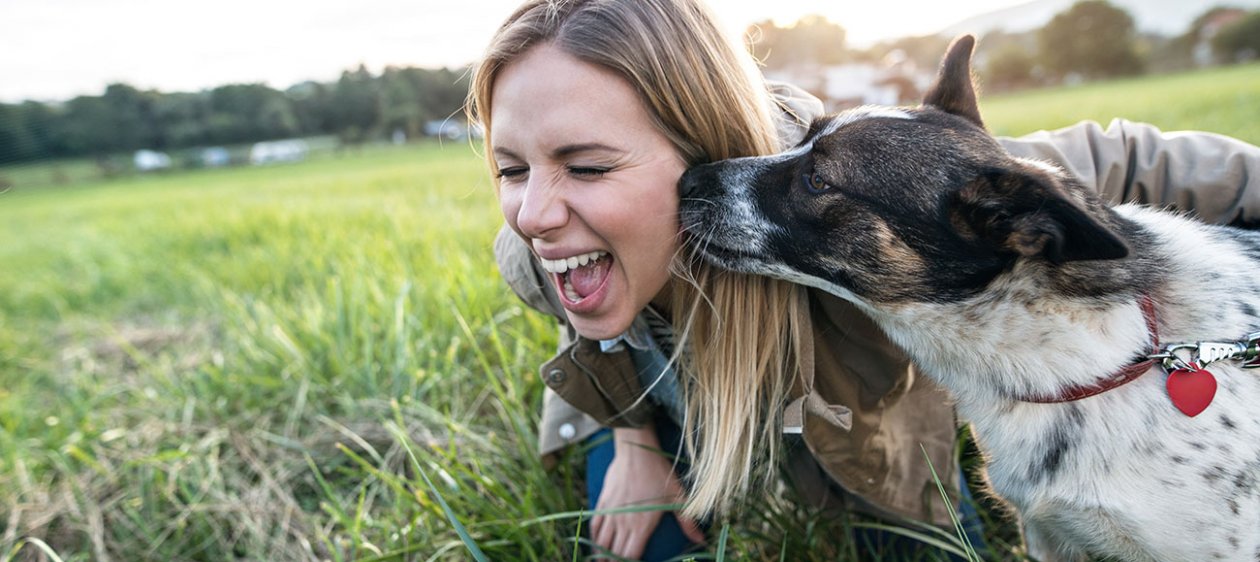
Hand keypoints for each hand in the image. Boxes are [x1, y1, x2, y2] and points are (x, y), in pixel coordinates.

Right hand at [589, 426, 705, 559]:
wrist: (636, 450)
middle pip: (613, 552)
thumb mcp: (677, 496)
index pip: (630, 556)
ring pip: (601, 541)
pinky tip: (597, 542)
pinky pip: (595, 525)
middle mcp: (623, 522)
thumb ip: (687, 521)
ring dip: (601, 554)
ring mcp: (610, 512)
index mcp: (641, 525)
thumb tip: (700, 539)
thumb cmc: (659, 472)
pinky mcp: (603, 502)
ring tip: (603, 561)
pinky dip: (594, 537)